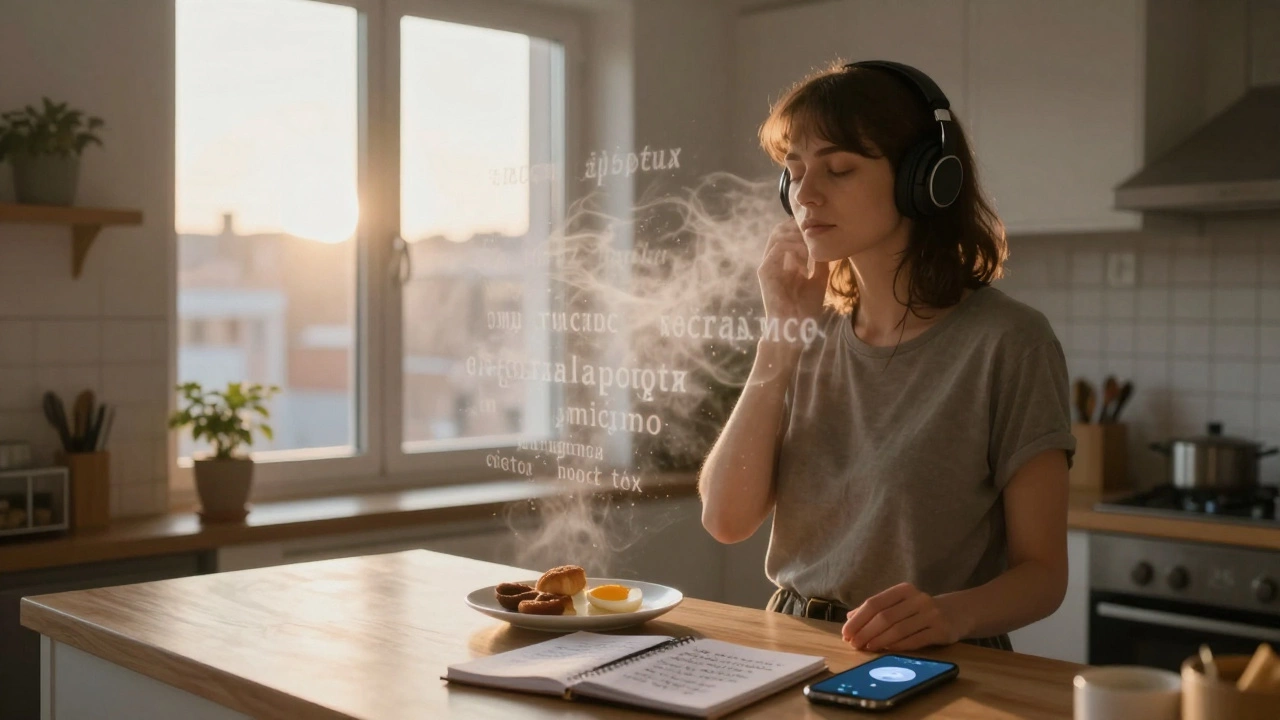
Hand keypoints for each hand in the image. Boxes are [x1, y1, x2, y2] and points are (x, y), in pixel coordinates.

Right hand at [756, 220, 829, 330]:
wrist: (793, 328)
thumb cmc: (806, 308)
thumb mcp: (819, 279)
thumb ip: (820, 261)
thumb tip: (826, 242)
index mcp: (785, 262)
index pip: (788, 234)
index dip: (802, 228)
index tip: (820, 232)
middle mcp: (774, 261)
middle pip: (780, 229)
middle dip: (798, 227)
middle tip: (815, 234)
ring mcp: (768, 265)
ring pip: (777, 234)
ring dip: (796, 235)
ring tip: (811, 245)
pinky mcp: (764, 271)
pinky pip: (777, 247)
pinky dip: (793, 245)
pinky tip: (806, 255)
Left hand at [841, 583, 968, 651]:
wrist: (959, 612)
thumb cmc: (921, 610)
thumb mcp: (900, 604)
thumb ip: (876, 609)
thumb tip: (849, 618)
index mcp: (904, 590)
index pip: (875, 603)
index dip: (858, 619)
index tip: (846, 633)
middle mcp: (918, 599)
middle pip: (884, 617)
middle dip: (865, 632)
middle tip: (854, 644)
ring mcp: (931, 614)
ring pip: (898, 629)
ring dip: (878, 641)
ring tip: (866, 648)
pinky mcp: (941, 630)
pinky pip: (915, 640)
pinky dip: (897, 646)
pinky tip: (886, 650)